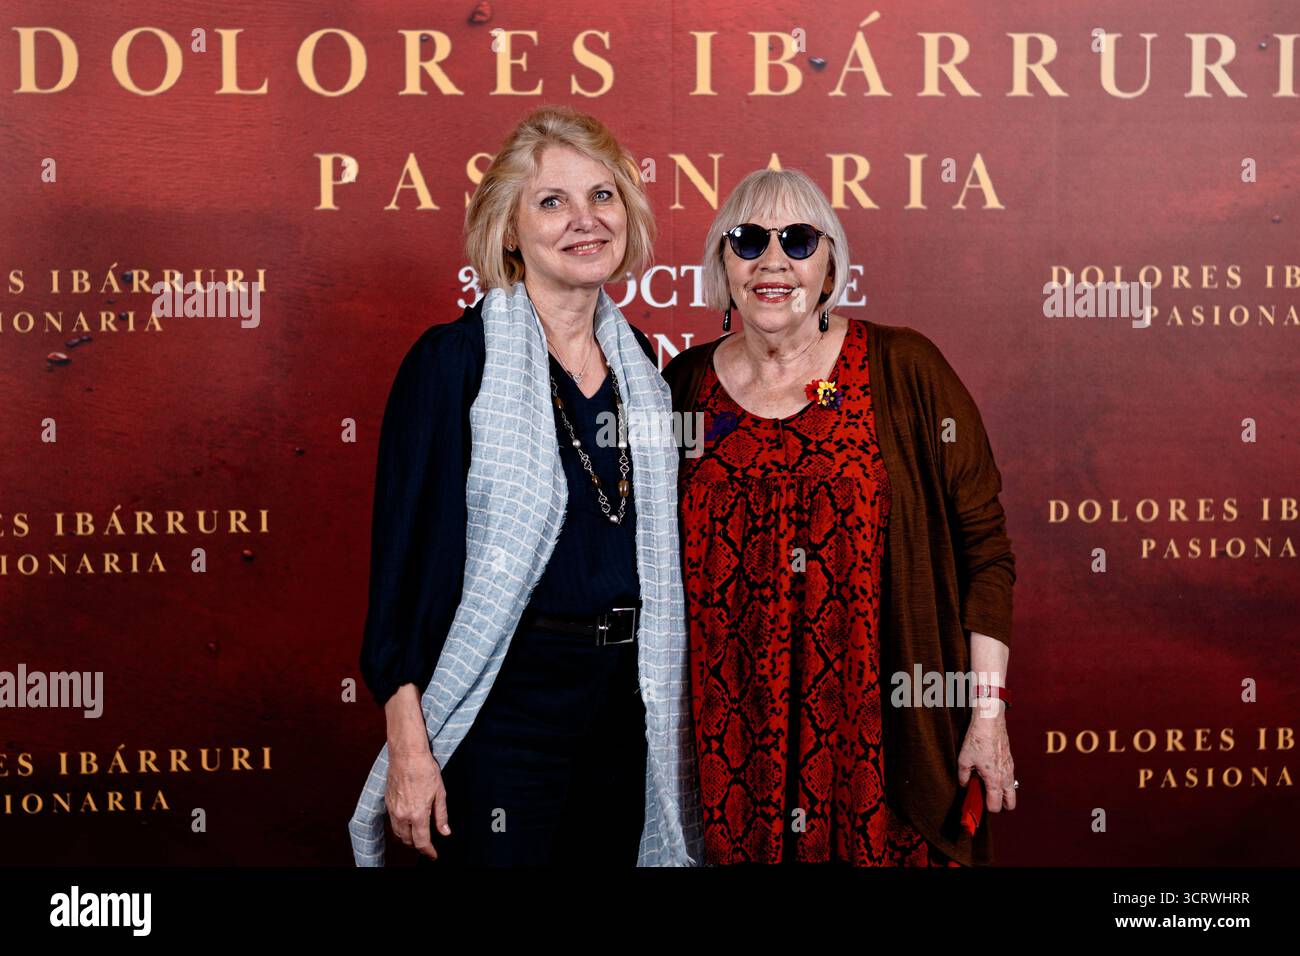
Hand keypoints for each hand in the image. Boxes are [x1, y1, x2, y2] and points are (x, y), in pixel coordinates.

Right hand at [382, 683, 449, 858]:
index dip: (428, 852)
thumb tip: (445, 832)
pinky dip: (400, 828)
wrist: (406, 754)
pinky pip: (392, 823)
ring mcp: (393, 809)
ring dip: (408, 838)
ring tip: (418, 835)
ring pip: (398, 834)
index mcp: (418, 814)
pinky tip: (407, 823)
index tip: (433, 855)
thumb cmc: (425, 769)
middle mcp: (403, 815)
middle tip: (428, 844)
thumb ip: (441, 815)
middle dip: (418, 845)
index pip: (422, 842)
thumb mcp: (440, 792)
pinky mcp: (387, 802)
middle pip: (408, 841)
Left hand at [957, 702, 1015, 812]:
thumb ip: (963, 776)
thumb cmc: (978, 739)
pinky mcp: (1010, 760)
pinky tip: (991, 773)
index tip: (978, 805)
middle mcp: (1006, 777)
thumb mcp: (964, 759)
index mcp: (994, 780)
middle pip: (1011, 802)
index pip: (996, 805)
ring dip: (1002, 792)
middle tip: (988, 800)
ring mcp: (1010, 768)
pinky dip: (1003, 780)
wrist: (990, 722)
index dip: (987, 808)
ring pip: (1011, 789)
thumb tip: (964, 784)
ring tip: (987, 786)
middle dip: (1002, 805)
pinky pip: (1009, 777)